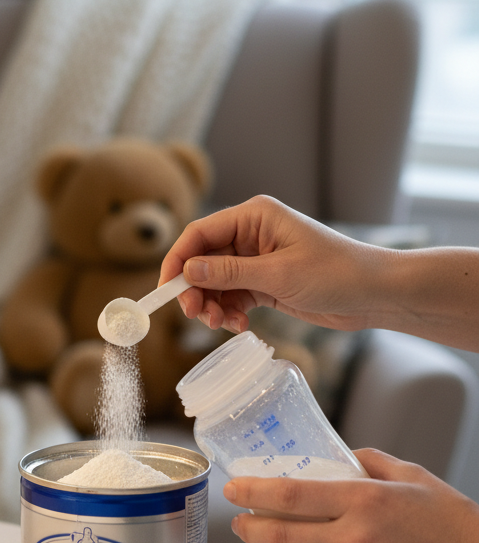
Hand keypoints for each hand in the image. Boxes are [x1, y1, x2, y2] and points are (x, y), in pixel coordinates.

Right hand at [161, 195, 478, 350]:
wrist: (375, 294)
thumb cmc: (336, 274)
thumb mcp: (278, 275)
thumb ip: (228, 272)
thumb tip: (188, 271)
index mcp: (254, 216)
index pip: (199, 234)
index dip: (178, 261)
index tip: (167, 290)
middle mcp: (251, 234)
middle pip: (202, 260)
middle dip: (195, 289)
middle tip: (196, 315)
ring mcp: (256, 259)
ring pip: (214, 282)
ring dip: (212, 305)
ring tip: (222, 325)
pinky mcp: (264, 282)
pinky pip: (232, 296)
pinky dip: (229, 312)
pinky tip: (240, 326)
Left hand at [225, 448, 478, 542]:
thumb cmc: (452, 522)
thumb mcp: (412, 477)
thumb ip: (368, 462)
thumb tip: (335, 457)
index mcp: (363, 500)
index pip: (290, 494)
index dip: (253, 491)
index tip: (234, 488)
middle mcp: (354, 538)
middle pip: (278, 534)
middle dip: (248, 527)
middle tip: (239, 521)